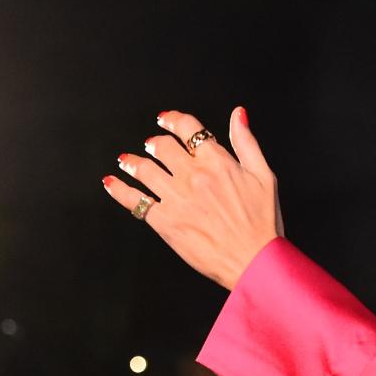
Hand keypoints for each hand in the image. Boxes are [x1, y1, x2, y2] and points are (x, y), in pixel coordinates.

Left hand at [100, 107, 283, 289]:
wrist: (254, 261)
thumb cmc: (262, 223)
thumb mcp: (264, 176)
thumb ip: (246, 142)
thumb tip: (238, 114)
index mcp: (217, 161)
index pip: (188, 128)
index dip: (173, 119)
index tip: (165, 119)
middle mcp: (193, 175)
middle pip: (162, 147)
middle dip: (154, 143)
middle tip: (150, 146)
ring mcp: (176, 198)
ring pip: (144, 169)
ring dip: (132, 162)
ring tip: (126, 161)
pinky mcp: (165, 222)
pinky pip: (134, 201)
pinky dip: (119, 190)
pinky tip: (111, 183)